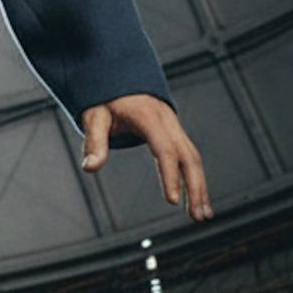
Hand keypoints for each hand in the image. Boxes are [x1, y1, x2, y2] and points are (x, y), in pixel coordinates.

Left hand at [80, 94, 212, 222]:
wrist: (120, 75)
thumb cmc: (105, 96)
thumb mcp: (94, 115)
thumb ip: (94, 141)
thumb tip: (89, 168)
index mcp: (149, 117)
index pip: (164, 149)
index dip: (169, 175)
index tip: (171, 200)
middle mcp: (168, 121)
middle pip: (189, 156)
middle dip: (196, 187)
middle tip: (198, 217)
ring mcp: (174, 126)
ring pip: (194, 158)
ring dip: (200, 187)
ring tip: (202, 216)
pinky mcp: (174, 132)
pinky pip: (189, 156)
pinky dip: (195, 178)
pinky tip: (196, 199)